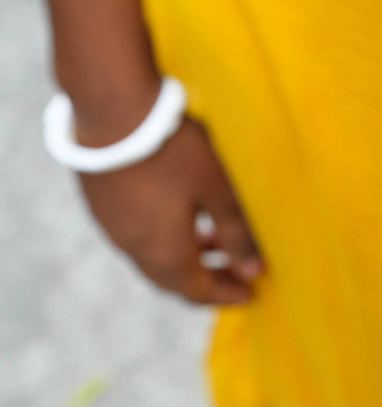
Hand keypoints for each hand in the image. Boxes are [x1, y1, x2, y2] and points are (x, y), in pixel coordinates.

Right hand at [74, 89, 263, 304]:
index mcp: (165, 253)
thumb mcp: (217, 190)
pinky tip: (182, 216)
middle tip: (237, 272)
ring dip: (186, 257)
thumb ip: (236, 232)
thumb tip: (254, 271)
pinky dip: (164, 238)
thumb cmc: (174, 152)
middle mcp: (134, 249)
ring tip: (216, 241)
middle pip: (173, 279)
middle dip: (207, 280)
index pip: (197, 291)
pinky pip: (137, 236)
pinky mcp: (102, 205)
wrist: (111, 111)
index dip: (225, 295)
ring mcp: (113, 228)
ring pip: (154, 257)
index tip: (250, 294)